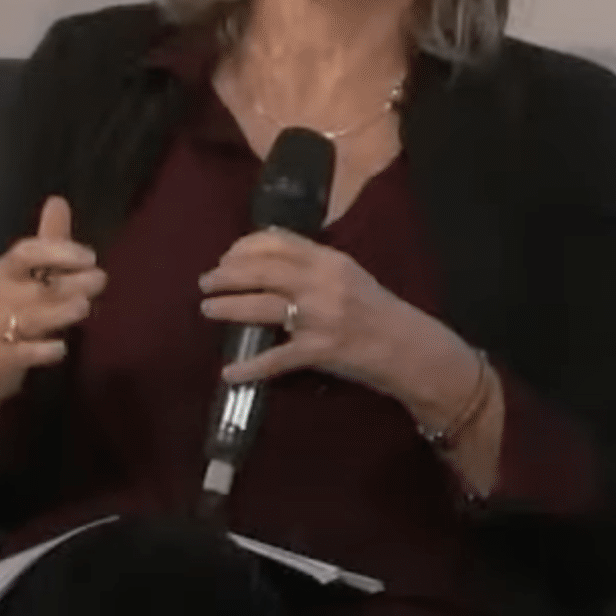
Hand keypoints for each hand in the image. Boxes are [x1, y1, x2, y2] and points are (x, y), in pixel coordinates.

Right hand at [0, 197, 105, 408]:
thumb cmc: (14, 310)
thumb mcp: (29, 275)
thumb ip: (49, 241)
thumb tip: (58, 200)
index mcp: (5, 272)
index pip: (25, 253)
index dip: (57, 251)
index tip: (90, 256)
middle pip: (34, 286)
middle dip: (70, 283)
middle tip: (100, 280)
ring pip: (30, 319)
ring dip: (58, 313)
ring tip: (83, 307)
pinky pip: (19, 353)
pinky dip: (39, 351)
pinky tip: (60, 348)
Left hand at [198, 228, 464, 413]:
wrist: (409, 348)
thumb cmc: (377, 310)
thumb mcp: (350, 276)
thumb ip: (314, 265)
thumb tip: (268, 255)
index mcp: (331, 261)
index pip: (277, 243)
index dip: (243, 247)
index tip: (227, 257)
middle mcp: (323, 284)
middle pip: (260, 271)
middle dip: (225, 276)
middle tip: (206, 283)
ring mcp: (319, 318)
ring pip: (260, 308)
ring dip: (226, 309)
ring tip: (208, 310)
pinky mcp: (318, 351)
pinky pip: (275, 359)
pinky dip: (249, 367)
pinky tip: (229, 372)